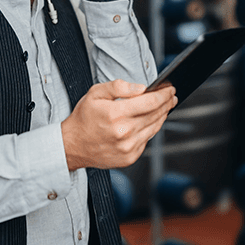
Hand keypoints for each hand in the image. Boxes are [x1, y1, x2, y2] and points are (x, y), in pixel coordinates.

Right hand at [61, 79, 177, 170]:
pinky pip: (147, 140)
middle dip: (166, 103)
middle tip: (171, 96)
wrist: (72, 145)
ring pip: (154, 128)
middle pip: (155, 114)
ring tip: (164, 106)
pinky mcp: (130, 157)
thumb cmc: (84, 118)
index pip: (150, 102)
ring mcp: (128, 147)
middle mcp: (124, 132)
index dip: (163, 94)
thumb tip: (141, 88)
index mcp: (115, 114)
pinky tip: (150, 121)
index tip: (170, 89)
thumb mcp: (95, 93)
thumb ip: (119, 87)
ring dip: (162, 116)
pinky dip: (151, 129)